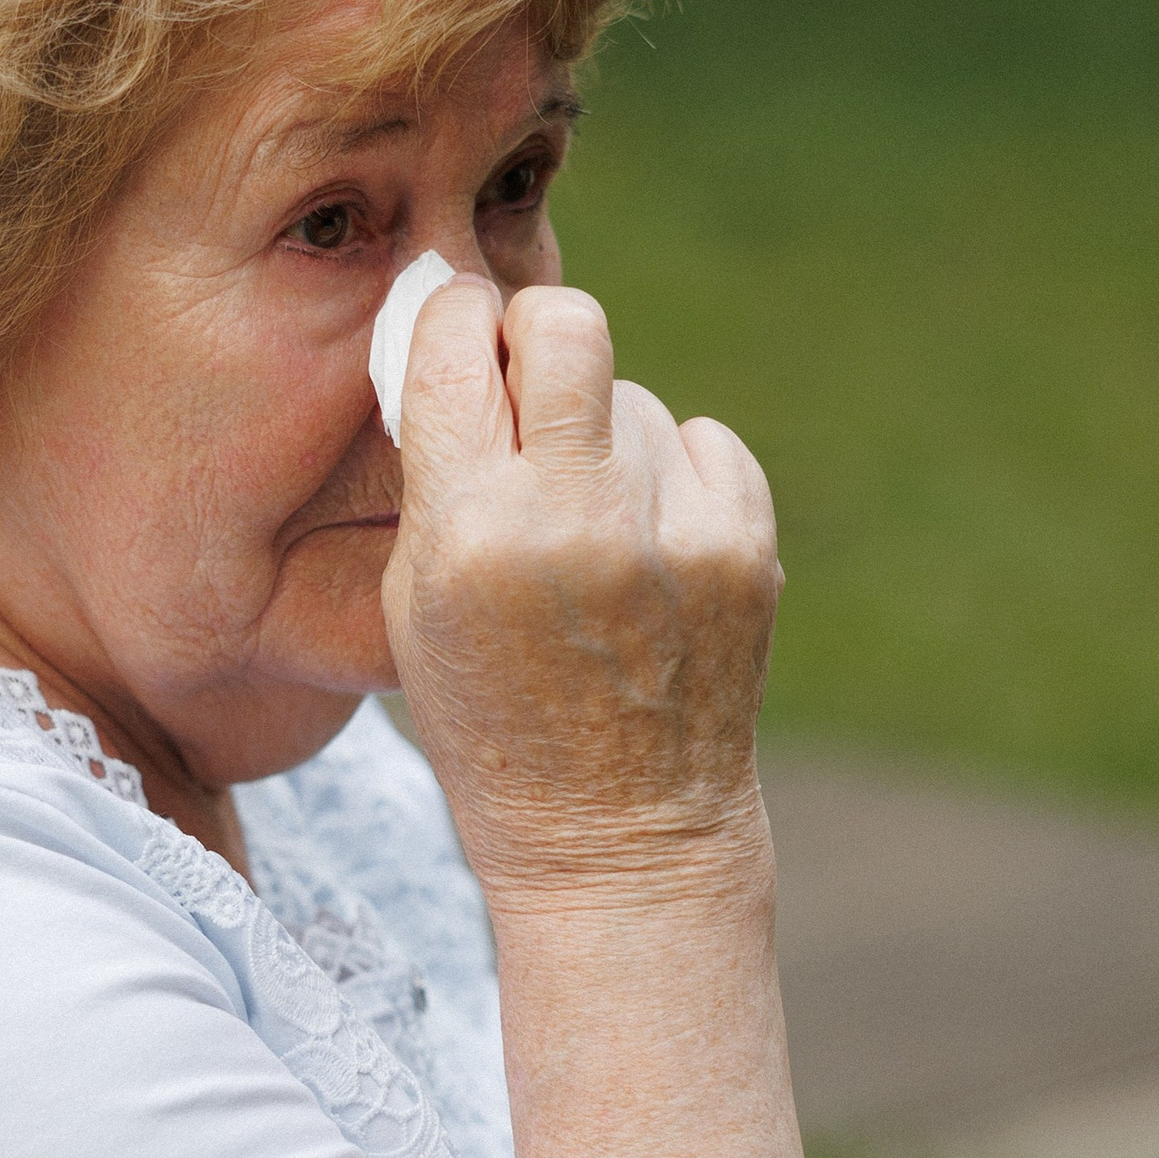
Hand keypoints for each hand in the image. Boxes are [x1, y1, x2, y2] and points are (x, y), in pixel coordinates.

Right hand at [380, 276, 781, 899]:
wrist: (616, 837)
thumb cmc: (490, 718)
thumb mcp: (414, 606)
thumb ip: (433, 471)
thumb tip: (459, 325)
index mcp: (468, 531)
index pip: (458, 335)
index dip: (457, 323)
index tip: (463, 343)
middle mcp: (574, 518)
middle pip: (568, 320)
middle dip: (541, 334)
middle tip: (533, 387)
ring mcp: (672, 530)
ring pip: (632, 397)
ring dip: (605, 441)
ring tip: (591, 541)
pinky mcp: (744, 546)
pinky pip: (703, 441)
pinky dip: (674, 479)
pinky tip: (649, 557)